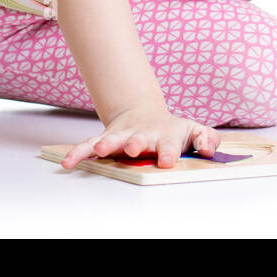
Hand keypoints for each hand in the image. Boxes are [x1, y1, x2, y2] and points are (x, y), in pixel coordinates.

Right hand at [61, 105, 220, 170]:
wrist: (144, 113)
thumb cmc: (172, 129)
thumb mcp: (194, 131)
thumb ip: (206, 139)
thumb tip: (209, 148)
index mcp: (165, 135)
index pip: (169, 145)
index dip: (168, 152)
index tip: (168, 160)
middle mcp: (141, 135)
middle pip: (138, 139)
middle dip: (135, 143)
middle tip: (133, 148)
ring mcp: (122, 137)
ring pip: (111, 140)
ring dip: (106, 145)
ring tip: (101, 151)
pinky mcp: (106, 140)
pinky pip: (89, 146)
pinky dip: (78, 153)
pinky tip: (68, 163)